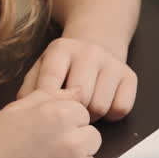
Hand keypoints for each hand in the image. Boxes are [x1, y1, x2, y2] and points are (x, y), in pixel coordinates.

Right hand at [0, 90, 100, 157]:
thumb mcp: (17, 110)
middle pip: (92, 138)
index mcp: (60, 115)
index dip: (65, 124)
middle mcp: (72, 141)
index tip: (46, 133)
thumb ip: (51, 97)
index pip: (83, 114)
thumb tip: (77, 92)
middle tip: (45, 152)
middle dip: (75, 143)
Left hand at [17, 37, 137, 121]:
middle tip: (69, 112)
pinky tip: (104, 104)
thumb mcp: (42, 69)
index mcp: (61, 48)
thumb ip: (31, 89)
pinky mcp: (130, 76)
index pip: (51, 85)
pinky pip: (121, 108)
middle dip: (73, 112)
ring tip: (85, 108)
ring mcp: (112, 63)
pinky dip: (111, 115)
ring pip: (100, 107)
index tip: (48, 112)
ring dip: (92, 115)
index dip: (49, 105)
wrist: (97, 42)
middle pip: (80, 98)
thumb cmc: (64, 65)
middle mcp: (89, 52)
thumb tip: (28, 112)